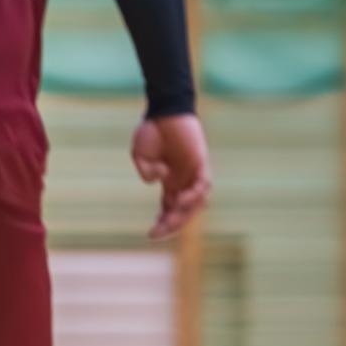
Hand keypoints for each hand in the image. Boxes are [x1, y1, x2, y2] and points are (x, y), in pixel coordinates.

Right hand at [130, 114, 211, 239]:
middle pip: (183, 211)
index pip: (169, 209)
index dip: (163, 223)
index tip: (150, 234)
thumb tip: (156, 180)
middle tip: (158, 232)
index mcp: (170, 182)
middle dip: (172, 225)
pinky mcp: (202, 162)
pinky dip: (194, 195)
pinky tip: (180, 200)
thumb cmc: (152, 131)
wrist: (163, 110)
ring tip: (170, 220)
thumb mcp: (140, 156)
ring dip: (184, 214)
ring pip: (196, 202)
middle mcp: (184, 180)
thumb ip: (146, 171)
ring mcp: (194, 173)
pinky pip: (204, 184)